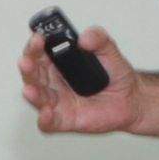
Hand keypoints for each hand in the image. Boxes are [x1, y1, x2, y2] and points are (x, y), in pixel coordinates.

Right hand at [19, 22, 146, 136]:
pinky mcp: (65, 119)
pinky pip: (49, 123)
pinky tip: (46, 114)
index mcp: (58, 62)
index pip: (39, 52)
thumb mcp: (111, 52)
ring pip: (38, 97)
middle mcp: (53, 81)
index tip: (37, 38)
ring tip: (30, 89)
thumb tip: (86, 37)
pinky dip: (44, 120)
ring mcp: (57, 101)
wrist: (131, 100)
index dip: (34, 45)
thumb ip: (100, 40)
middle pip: (33, 74)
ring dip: (32, 93)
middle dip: (27, 67)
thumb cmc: (116, 77)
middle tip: (27, 61)